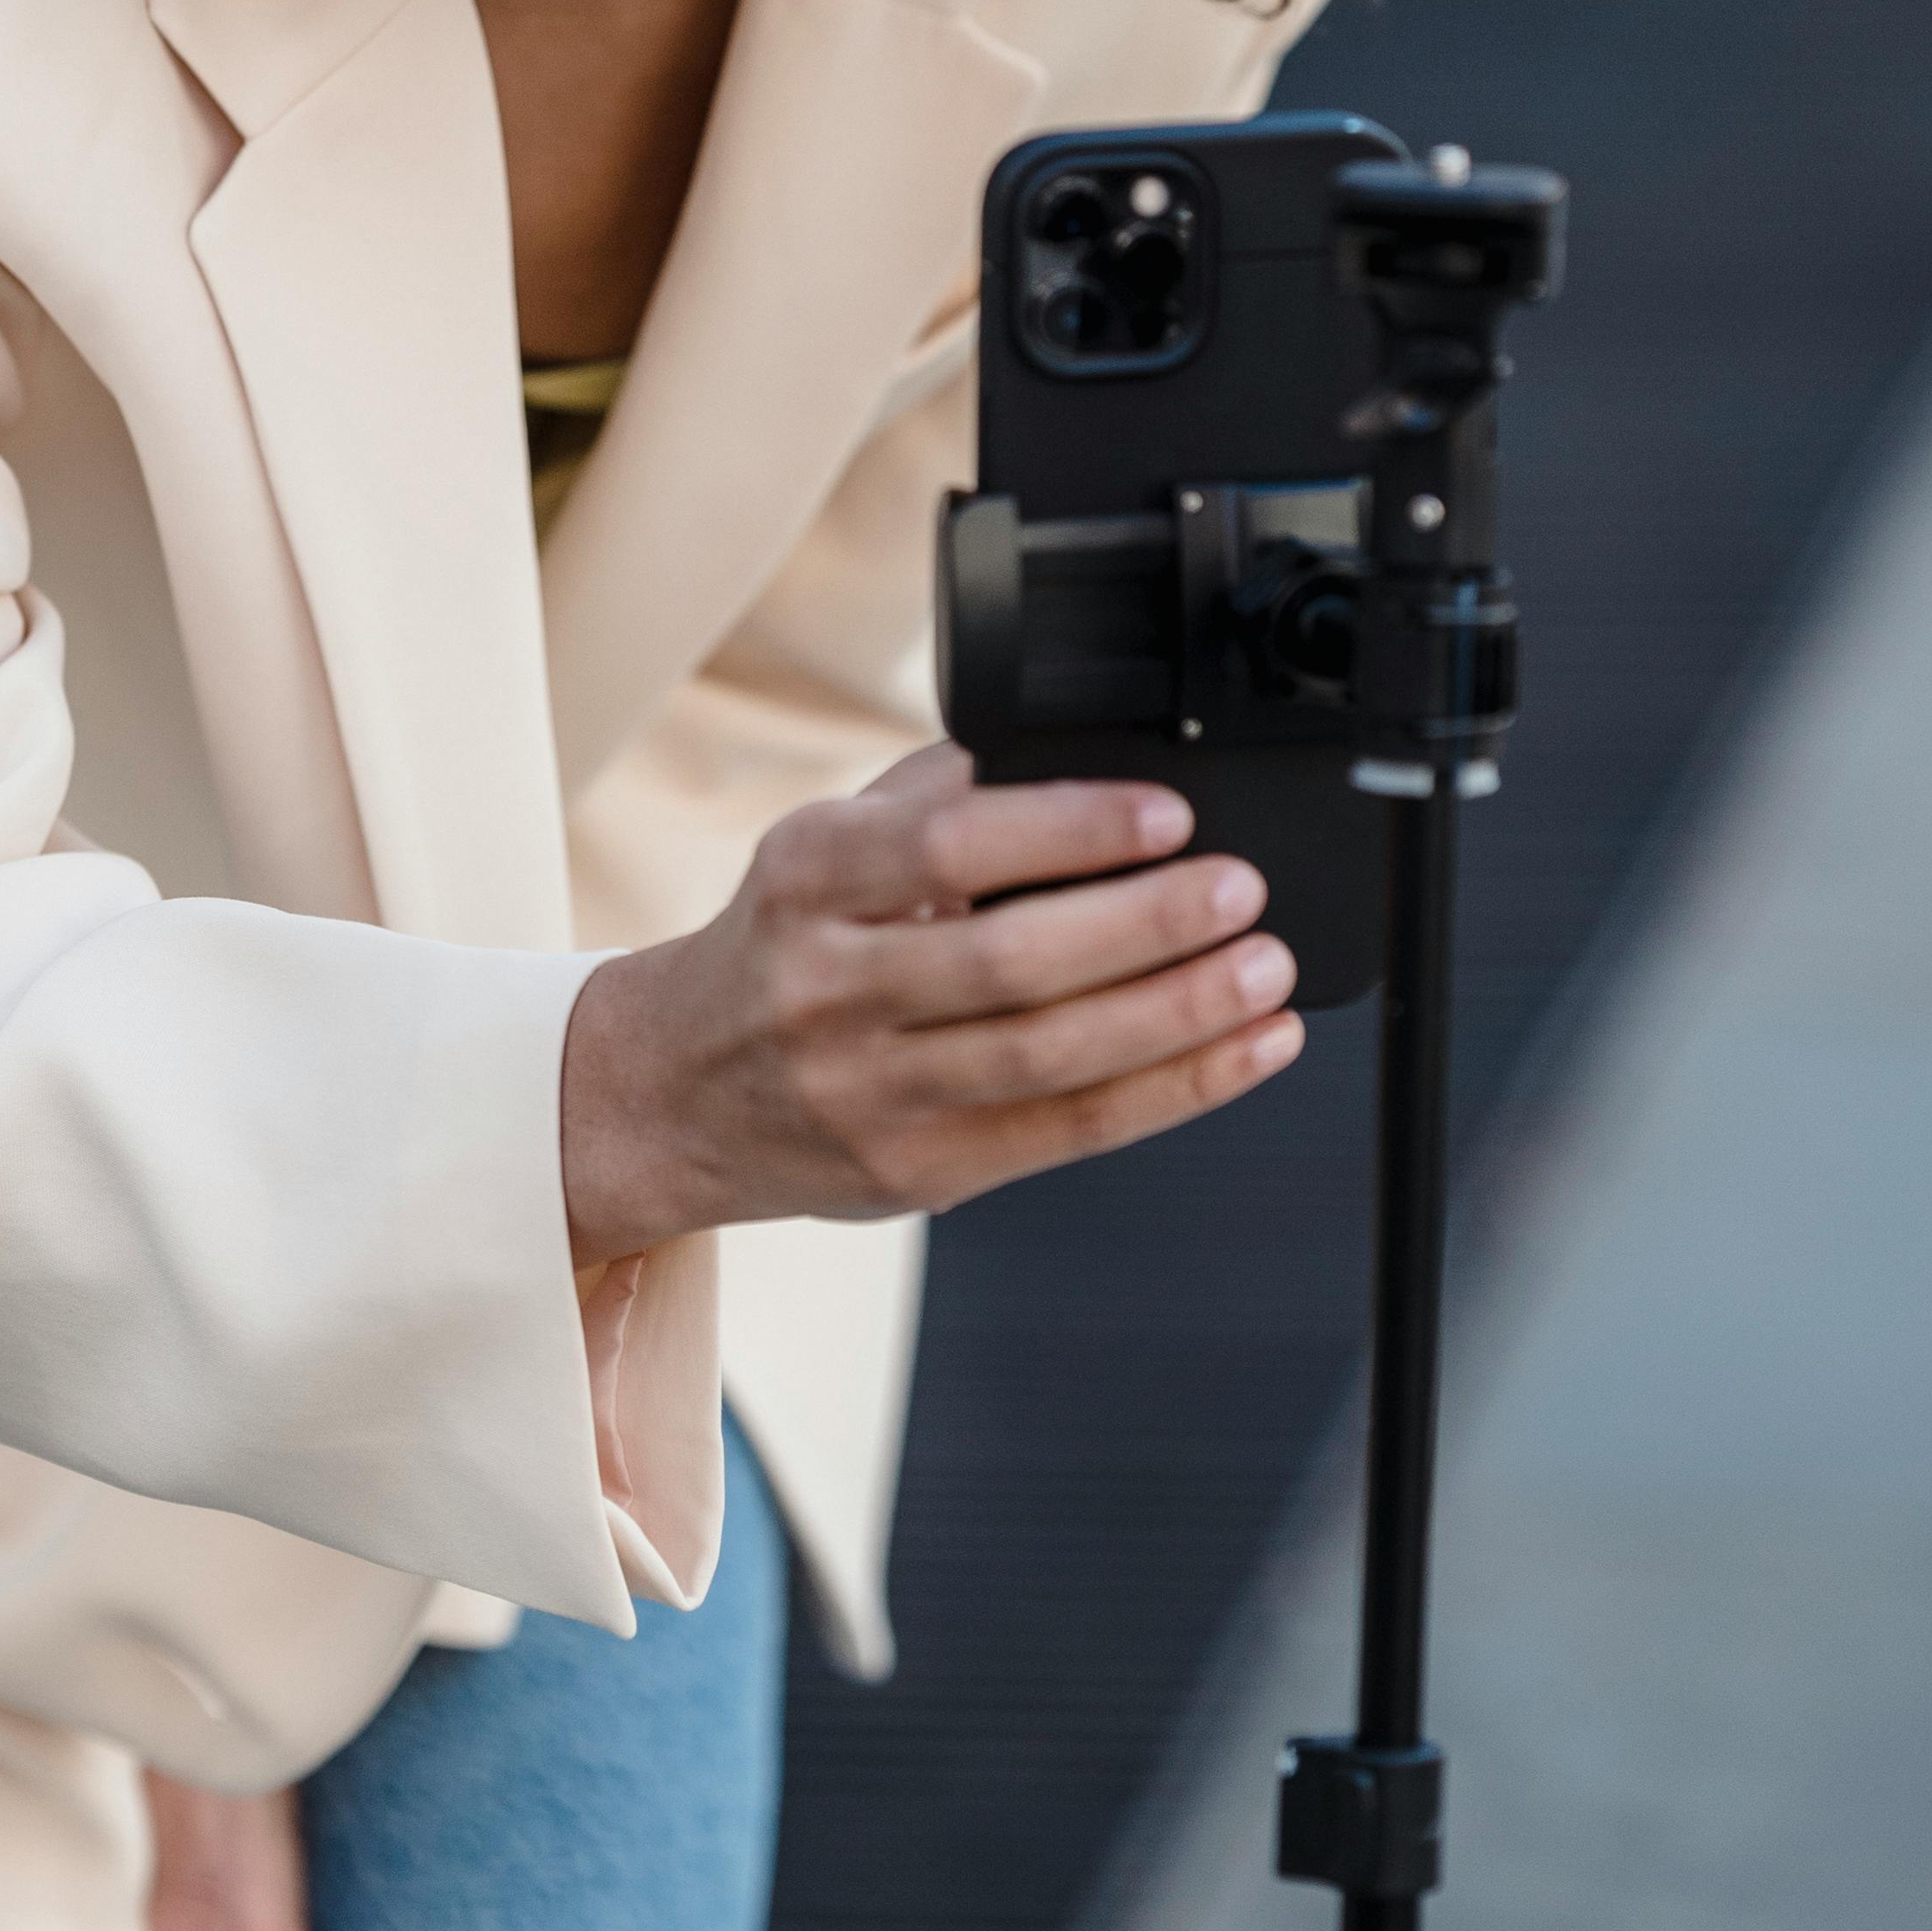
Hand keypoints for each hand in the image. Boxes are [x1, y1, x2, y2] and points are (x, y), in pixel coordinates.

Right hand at [560, 740, 1299, 1262]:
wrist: (671, 1089)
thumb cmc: (781, 947)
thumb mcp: (821, 846)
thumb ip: (931, 798)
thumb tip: (1074, 759)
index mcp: (808, 878)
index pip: (946, 847)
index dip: (1067, 830)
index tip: (1168, 813)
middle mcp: (830, 987)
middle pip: (1009, 963)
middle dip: (1147, 927)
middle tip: (1238, 892)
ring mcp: (870, 1092)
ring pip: (1048, 1058)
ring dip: (1178, 1016)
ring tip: (1261, 974)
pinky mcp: (916, 1172)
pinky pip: (1067, 1133)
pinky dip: (1172, 1090)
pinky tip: (1242, 1051)